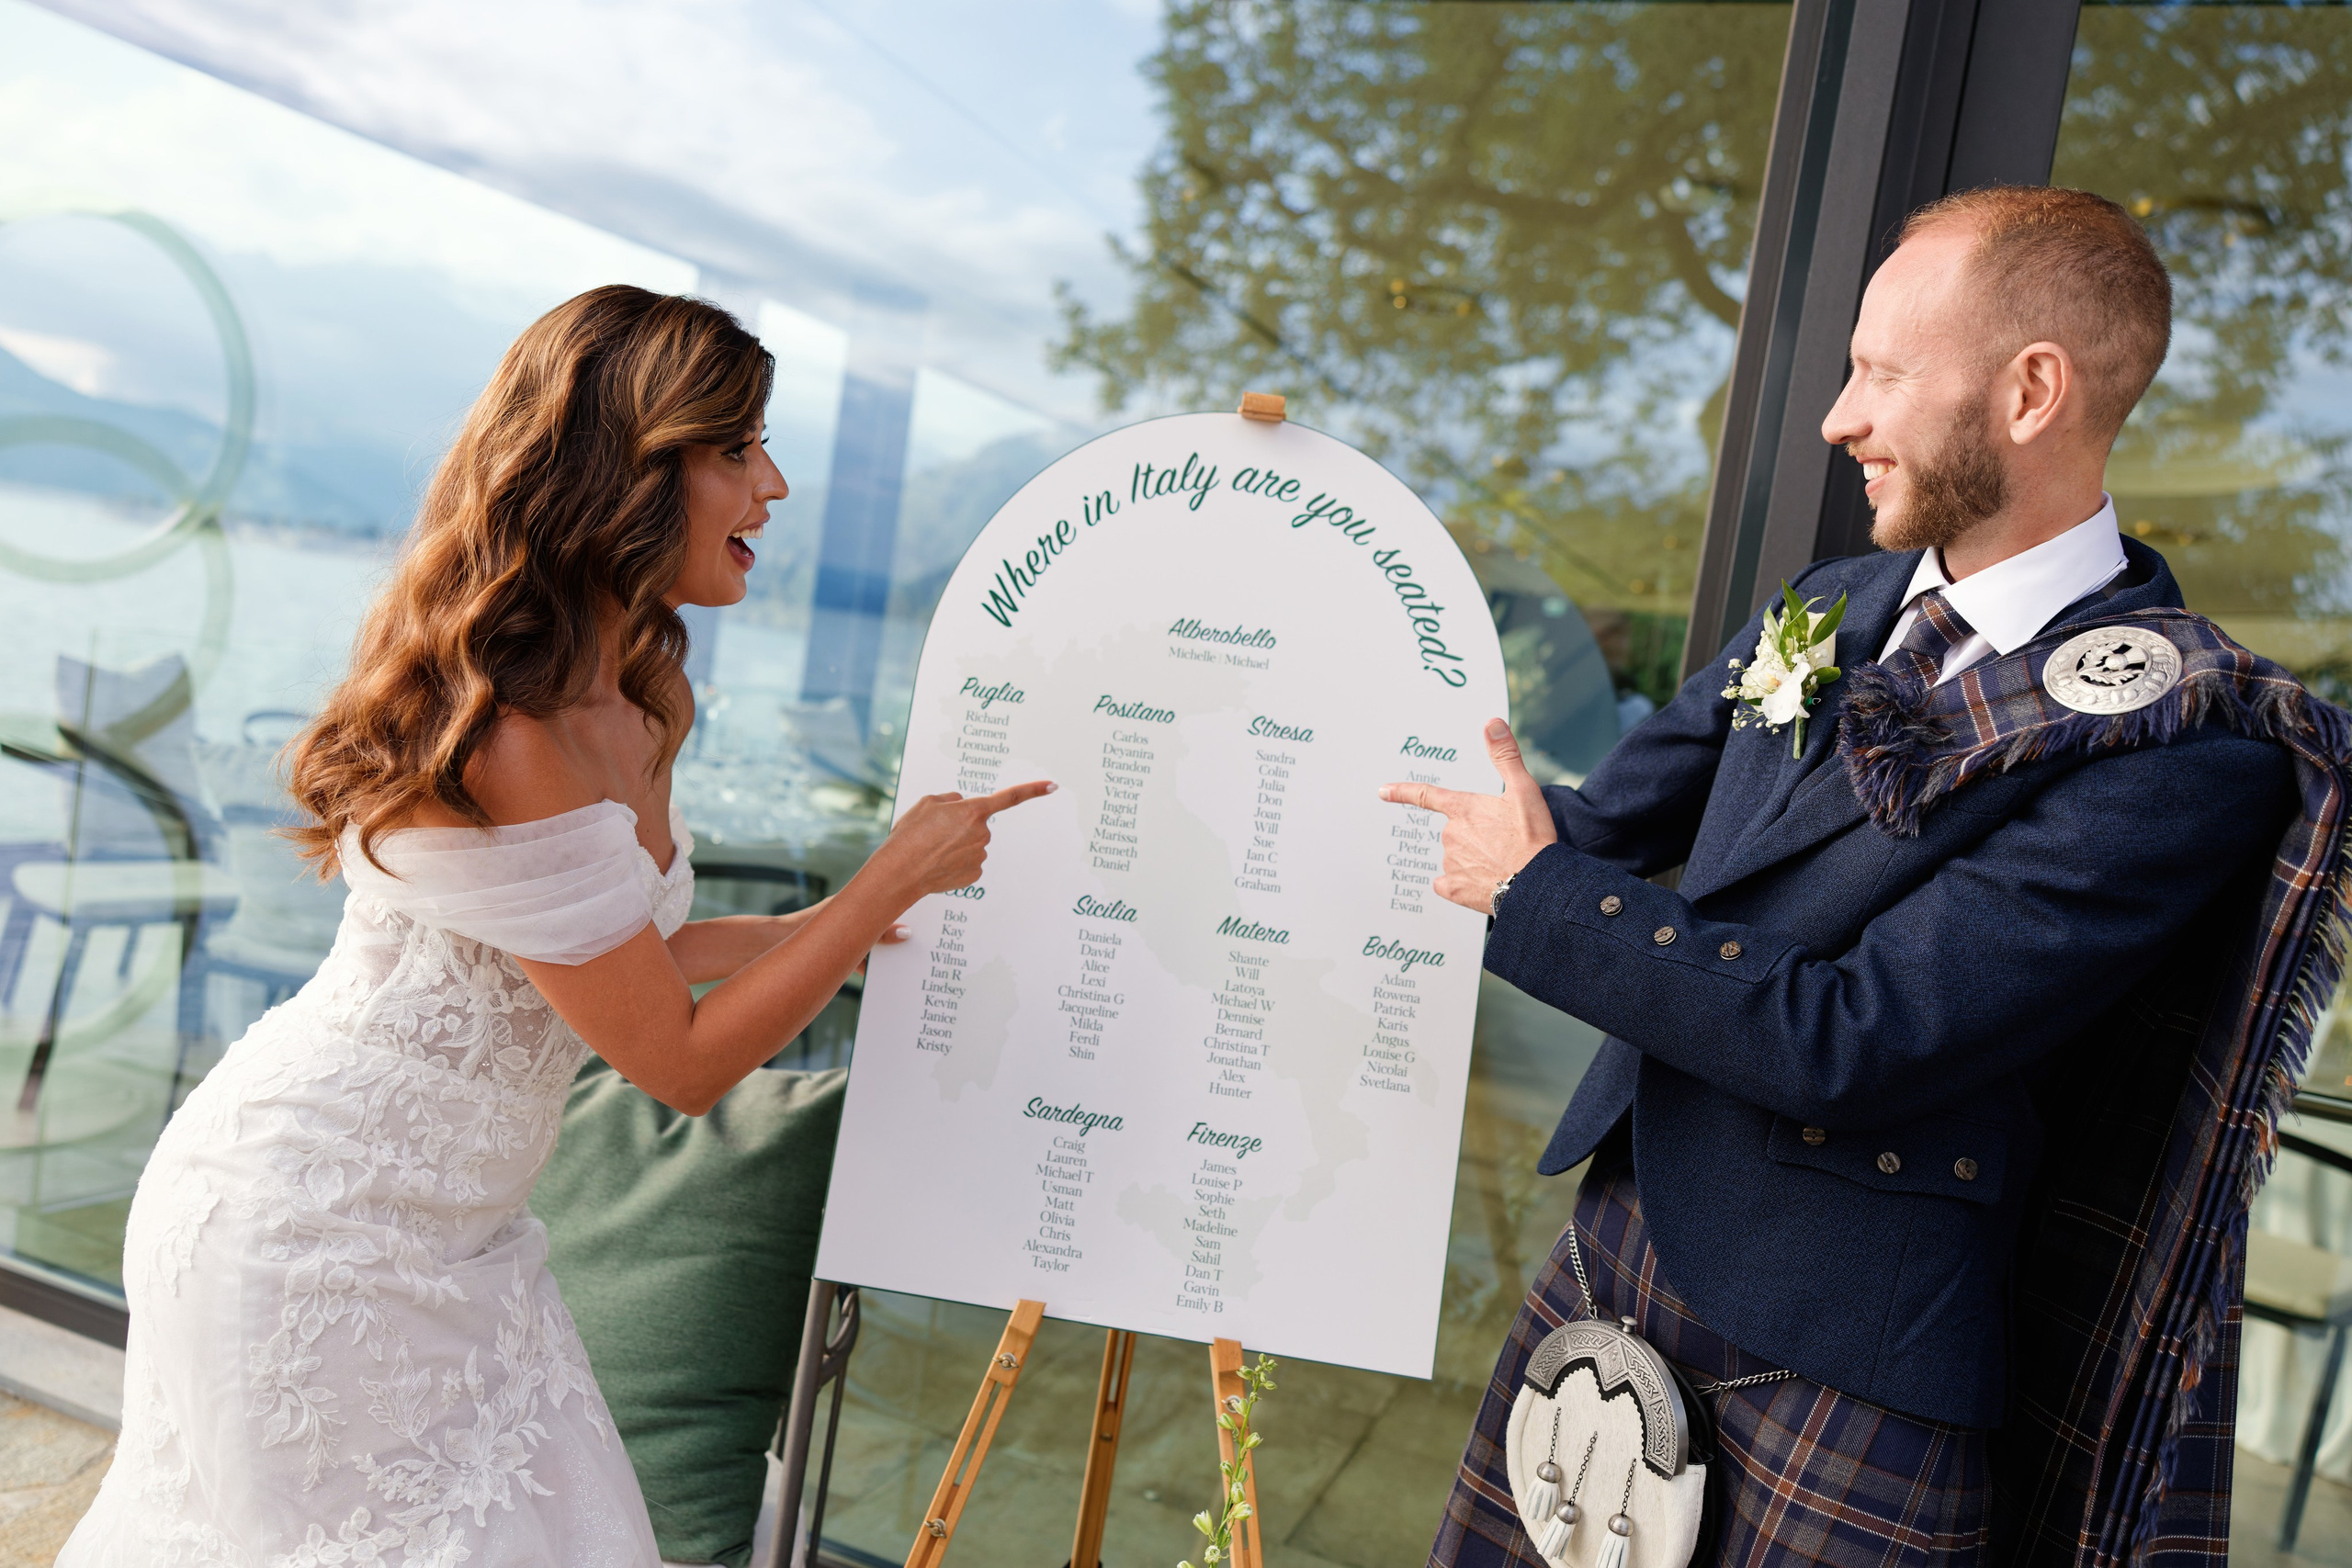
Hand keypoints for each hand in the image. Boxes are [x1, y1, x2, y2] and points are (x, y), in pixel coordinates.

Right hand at [873, 779, 1055, 900]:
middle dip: (960, 826)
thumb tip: (962, 806)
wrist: (900, 871)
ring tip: (931, 849)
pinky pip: (968, 862)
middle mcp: (982, 833)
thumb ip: (951, 799)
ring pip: (972, 844)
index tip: (1052, 785)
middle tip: (934, 833)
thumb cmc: (910, 835)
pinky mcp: (975, 874)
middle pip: (976, 824)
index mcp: (973, 810)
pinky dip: (955, 862)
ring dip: (955, 845)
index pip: (1010, 797)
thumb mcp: (927, 803)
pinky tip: (938, 864)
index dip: (1033, 790)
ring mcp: (980, 855)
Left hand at [1378, 718, 1557, 913]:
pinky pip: (1449, 884)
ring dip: (1474, 859)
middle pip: (1454, 830)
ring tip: (1502, 863)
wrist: (1538, 883)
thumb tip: (1491, 723)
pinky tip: (1481, 883)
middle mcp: (1450, 835)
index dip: (1402, 792)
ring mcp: (1450, 863)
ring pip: (1456, 856)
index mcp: (1463, 809)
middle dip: (1475, 835)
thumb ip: (1505, 755)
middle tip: (1504, 841)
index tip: (1383, 791)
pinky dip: (1461, 884)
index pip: (1426, 795)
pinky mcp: (1454, 890)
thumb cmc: (1533, 836)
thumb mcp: (1524, 789)